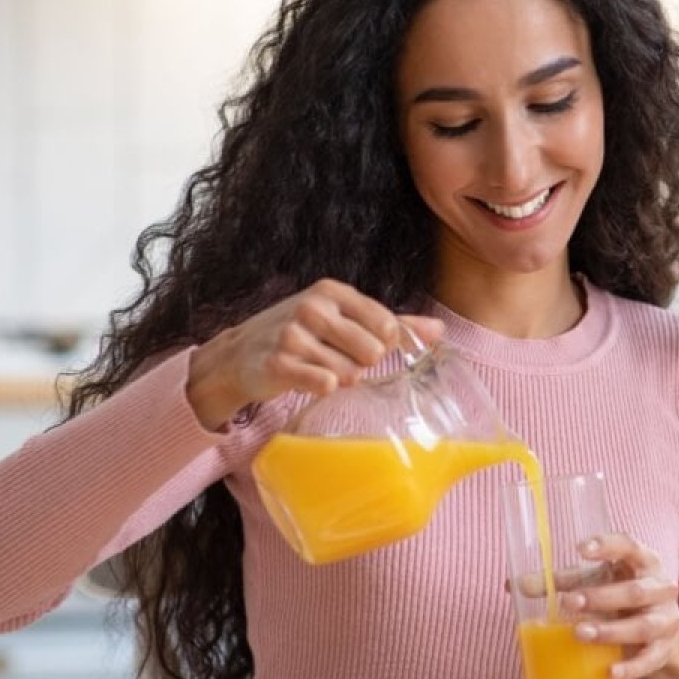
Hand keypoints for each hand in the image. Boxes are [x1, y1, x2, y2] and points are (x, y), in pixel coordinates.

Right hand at [185, 279, 442, 429]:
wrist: (240, 355)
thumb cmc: (301, 334)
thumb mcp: (343, 319)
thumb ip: (392, 323)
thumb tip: (438, 330)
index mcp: (333, 291)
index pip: (387, 325)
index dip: (383, 346)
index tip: (364, 348)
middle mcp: (313, 307)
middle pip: (372, 351)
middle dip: (361, 364)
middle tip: (338, 360)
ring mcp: (293, 334)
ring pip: (349, 372)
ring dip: (340, 379)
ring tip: (319, 369)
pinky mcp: (278, 363)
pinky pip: (322, 382)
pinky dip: (324, 387)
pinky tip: (315, 382)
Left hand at [559, 534, 678, 678]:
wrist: (661, 626)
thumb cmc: (619, 592)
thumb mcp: (594, 581)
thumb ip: (558, 581)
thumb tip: (511, 585)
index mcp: (643, 561)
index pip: (630, 546)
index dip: (607, 546)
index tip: (580, 549)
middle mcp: (661, 588)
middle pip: (635, 591)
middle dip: (601, 597)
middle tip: (569, 602)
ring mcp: (666, 620)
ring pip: (643, 626)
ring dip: (611, 631)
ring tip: (580, 633)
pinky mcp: (665, 649)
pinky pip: (650, 660)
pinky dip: (631, 668)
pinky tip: (611, 673)